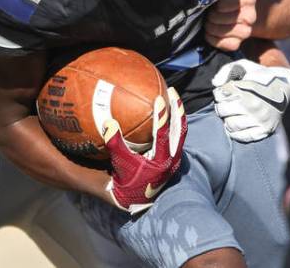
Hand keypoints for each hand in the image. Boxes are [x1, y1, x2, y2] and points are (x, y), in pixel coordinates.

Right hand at [102, 87, 186, 214]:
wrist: (136, 199)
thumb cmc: (127, 181)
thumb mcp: (120, 163)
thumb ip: (115, 143)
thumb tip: (108, 122)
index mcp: (161, 160)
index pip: (163, 134)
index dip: (162, 116)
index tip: (159, 99)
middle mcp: (173, 158)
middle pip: (180, 129)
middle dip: (177, 109)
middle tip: (171, 91)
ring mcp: (175, 157)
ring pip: (181, 131)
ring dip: (178, 114)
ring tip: (173, 97)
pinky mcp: (174, 156)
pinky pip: (177, 135)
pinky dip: (174, 122)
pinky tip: (168, 112)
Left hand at [205, 0, 256, 51]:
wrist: (235, 12)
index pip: (225, 4)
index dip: (217, 4)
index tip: (215, 2)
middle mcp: (251, 16)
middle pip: (221, 18)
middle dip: (211, 15)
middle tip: (209, 12)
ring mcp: (246, 32)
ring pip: (223, 32)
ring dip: (211, 27)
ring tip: (208, 22)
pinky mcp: (238, 43)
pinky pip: (224, 44)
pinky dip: (213, 39)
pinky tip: (210, 32)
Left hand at [212, 59, 289, 142]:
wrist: (285, 87)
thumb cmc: (261, 76)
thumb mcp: (246, 66)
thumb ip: (228, 70)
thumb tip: (215, 83)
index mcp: (250, 89)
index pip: (222, 94)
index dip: (219, 93)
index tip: (223, 92)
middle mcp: (255, 106)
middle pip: (223, 110)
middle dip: (221, 106)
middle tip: (225, 104)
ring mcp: (260, 120)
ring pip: (230, 124)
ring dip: (226, 119)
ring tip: (231, 114)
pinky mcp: (264, 130)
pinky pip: (241, 136)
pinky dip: (235, 132)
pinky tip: (236, 123)